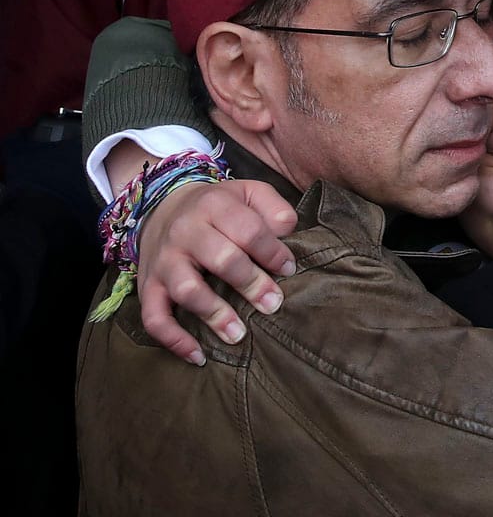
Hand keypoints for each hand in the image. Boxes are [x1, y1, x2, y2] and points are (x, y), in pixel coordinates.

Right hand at [136, 179, 296, 364]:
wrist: (163, 207)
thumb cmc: (218, 207)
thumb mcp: (247, 193)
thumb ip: (272, 206)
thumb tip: (288, 229)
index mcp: (214, 206)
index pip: (249, 230)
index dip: (273, 252)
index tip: (289, 269)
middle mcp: (186, 232)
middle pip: (222, 259)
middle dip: (251, 284)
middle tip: (273, 305)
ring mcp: (164, 261)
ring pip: (187, 290)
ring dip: (215, 314)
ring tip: (239, 335)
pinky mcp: (148, 286)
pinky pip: (154, 317)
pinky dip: (174, 339)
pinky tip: (198, 356)